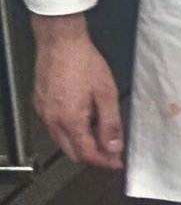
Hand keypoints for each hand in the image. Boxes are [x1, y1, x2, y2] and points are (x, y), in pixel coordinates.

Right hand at [31, 14, 123, 169]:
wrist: (60, 42)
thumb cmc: (83, 62)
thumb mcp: (106, 92)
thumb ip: (110, 122)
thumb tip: (114, 145)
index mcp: (70, 119)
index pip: (86, 153)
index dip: (104, 161)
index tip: (116, 162)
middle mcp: (52, 120)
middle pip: (71, 151)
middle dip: (91, 155)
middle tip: (110, 152)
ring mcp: (43, 112)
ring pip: (61, 140)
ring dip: (79, 143)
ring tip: (100, 135)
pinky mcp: (40, 103)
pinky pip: (54, 125)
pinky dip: (69, 129)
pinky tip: (83, 119)